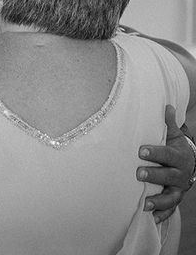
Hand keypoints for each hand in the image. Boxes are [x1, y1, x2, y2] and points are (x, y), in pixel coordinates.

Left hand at [137, 105, 194, 222]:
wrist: (188, 164)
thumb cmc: (174, 148)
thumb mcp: (173, 135)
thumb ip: (169, 124)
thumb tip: (166, 106)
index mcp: (179, 157)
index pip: (167, 154)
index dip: (155, 152)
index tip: (141, 150)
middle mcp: (180, 174)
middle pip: (169, 176)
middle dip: (154, 175)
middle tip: (138, 173)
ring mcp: (178, 189)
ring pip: (170, 197)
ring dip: (158, 201)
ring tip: (144, 204)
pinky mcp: (174, 200)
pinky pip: (169, 210)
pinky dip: (161, 216)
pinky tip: (150, 220)